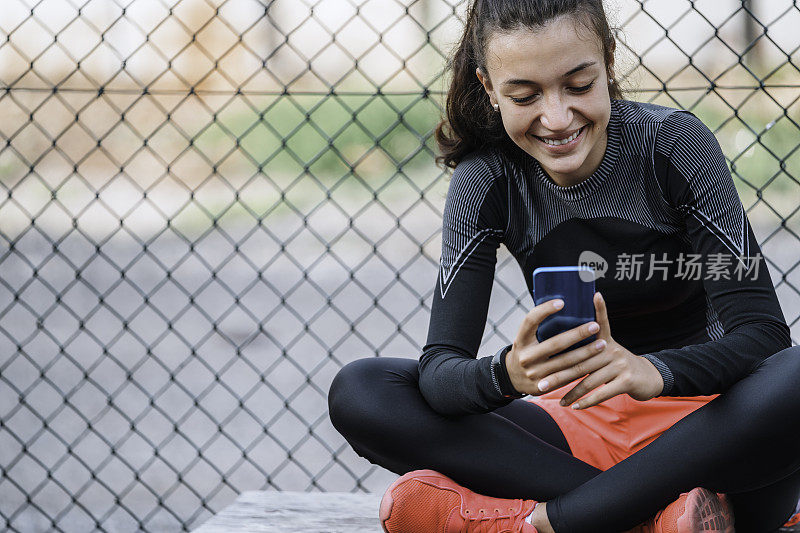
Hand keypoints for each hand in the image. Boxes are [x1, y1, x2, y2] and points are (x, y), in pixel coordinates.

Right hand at [505, 298, 608, 396]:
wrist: (512, 378)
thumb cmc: (526, 351)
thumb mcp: (526, 339)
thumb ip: (540, 328)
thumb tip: (565, 307)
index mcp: (521, 340)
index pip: (531, 320)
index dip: (545, 310)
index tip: (562, 302)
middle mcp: (526, 356)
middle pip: (555, 344)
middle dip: (578, 334)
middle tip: (595, 326)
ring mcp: (534, 373)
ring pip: (565, 362)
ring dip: (586, 353)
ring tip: (602, 344)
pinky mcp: (542, 386)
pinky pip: (566, 377)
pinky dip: (582, 369)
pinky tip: (594, 362)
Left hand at [552, 292, 663, 408]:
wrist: (648, 377)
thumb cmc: (618, 364)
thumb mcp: (607, 348)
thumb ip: (587, 344)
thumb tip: (561, 343)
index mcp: (604, 340)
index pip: (594, 326)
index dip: (588, 318)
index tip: (576, 313)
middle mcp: (611, 350)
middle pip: (579, 363)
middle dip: (558, 376)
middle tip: (541, 385)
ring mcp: (619, 365)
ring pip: (589, 381)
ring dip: (571, 393)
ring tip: (558, 402)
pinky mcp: (626, 381)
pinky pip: (602, 393)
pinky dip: (587, 401)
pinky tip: (575, 407)